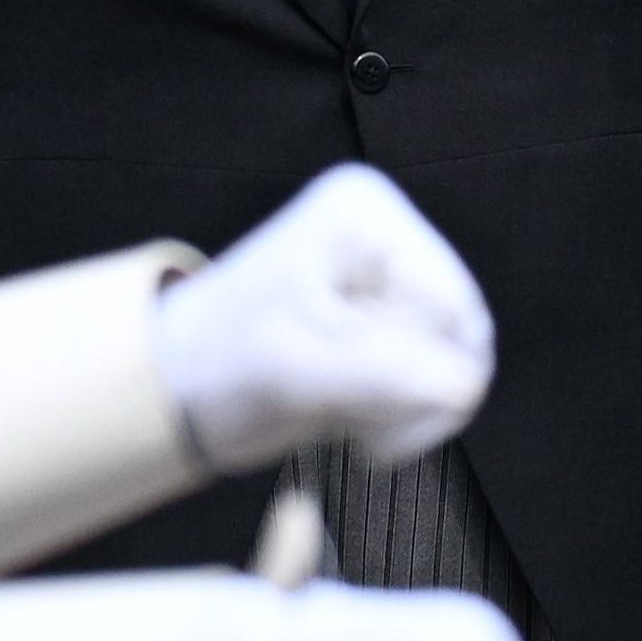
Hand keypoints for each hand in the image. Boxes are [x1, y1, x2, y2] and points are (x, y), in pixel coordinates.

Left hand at [151, 165, 493, 472]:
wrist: (175, 392)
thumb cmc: (217, 363)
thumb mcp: (297, 367)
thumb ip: (383, 374)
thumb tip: (466, 387)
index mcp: (365, 216)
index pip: (449, 303)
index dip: (429, 373)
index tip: (372, 422)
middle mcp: (385, 236)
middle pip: (460, 333)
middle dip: (414, 394)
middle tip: (354, 424)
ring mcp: (388, 280)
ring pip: (455, 362)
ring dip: (408, 409)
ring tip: (346, 420)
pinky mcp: (385, 323)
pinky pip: (435, 377)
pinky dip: (400, 411)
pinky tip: (351, 418)